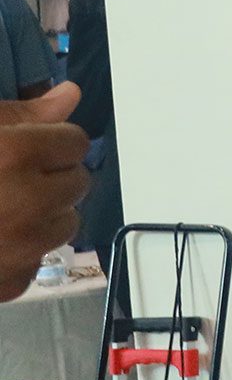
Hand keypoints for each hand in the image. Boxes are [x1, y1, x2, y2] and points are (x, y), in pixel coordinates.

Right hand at [0, 83, 87, 300]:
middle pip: (76, 183)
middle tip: (8, 176)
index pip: (74, 141)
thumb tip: (70, 95)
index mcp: (15, 156)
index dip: (51, 141)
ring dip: (41, 214)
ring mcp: (21, 249)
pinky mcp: (8, 284)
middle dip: (50, 176)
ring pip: (64, 224)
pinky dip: (18, 252)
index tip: (28, 145)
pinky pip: (35, 261)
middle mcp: (28, 204)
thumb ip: (18, 114)